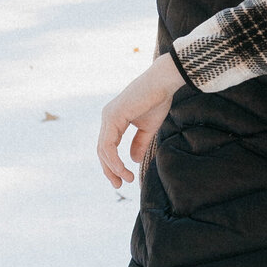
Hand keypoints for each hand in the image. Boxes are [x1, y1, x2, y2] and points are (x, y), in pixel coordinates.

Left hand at [96, 54, 181, 189]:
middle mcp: (107, 118)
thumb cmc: (158, 100)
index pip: (108, 147)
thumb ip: (139, 143)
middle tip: (119, 185)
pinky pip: (108, 144)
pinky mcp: (113, 116)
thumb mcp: (148, 128)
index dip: (113, 165)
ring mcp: (108, 116)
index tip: (124, 179)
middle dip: (109, 170)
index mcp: (114, 120)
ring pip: (103, 150)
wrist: (164, 81)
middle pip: (102, 151)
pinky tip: (122, 169)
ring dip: (113, 168)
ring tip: (125, 179)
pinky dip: (114, 159)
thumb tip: (133, 160)